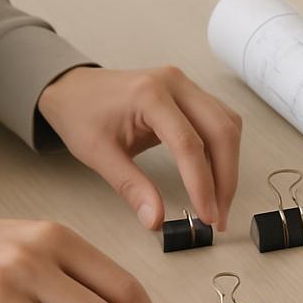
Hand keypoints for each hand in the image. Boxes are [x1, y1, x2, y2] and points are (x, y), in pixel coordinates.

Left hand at [37, 66, 241, 230]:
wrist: (73, 89)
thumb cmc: (81, 113)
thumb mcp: (98, 154)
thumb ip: (131, 187)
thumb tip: (156, 218)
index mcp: (149, 94)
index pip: (189, 144)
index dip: (202, 184)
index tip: (207, 214)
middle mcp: (175, 84)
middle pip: (221, 132)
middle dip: (225, 179)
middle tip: (218, 214)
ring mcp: (187, 86)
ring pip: (229, 126)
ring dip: (229, 165)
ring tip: (218, 199)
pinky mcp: (193, 95)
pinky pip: (222, 121)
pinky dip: (224, 151)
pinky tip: (215, 173)